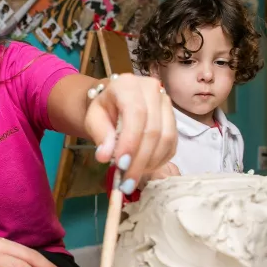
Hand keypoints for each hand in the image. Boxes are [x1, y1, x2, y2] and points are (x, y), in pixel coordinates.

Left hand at [85, 74, 176, 194]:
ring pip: (167, 138)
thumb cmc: (102, 109)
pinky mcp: (174, 118)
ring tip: (134, 178)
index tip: (121, 165)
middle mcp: (152, 90)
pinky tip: (144, 169)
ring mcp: (166, 103)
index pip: (136, 114)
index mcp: (128, 85)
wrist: (113, 101)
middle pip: (154, 129)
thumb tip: (105, 156)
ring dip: (151, 163)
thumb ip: (99, 134)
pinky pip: (172, 144)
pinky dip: (159, 160)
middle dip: (140, 159)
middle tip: (127, 181)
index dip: (131, 142)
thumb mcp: (93, 118)